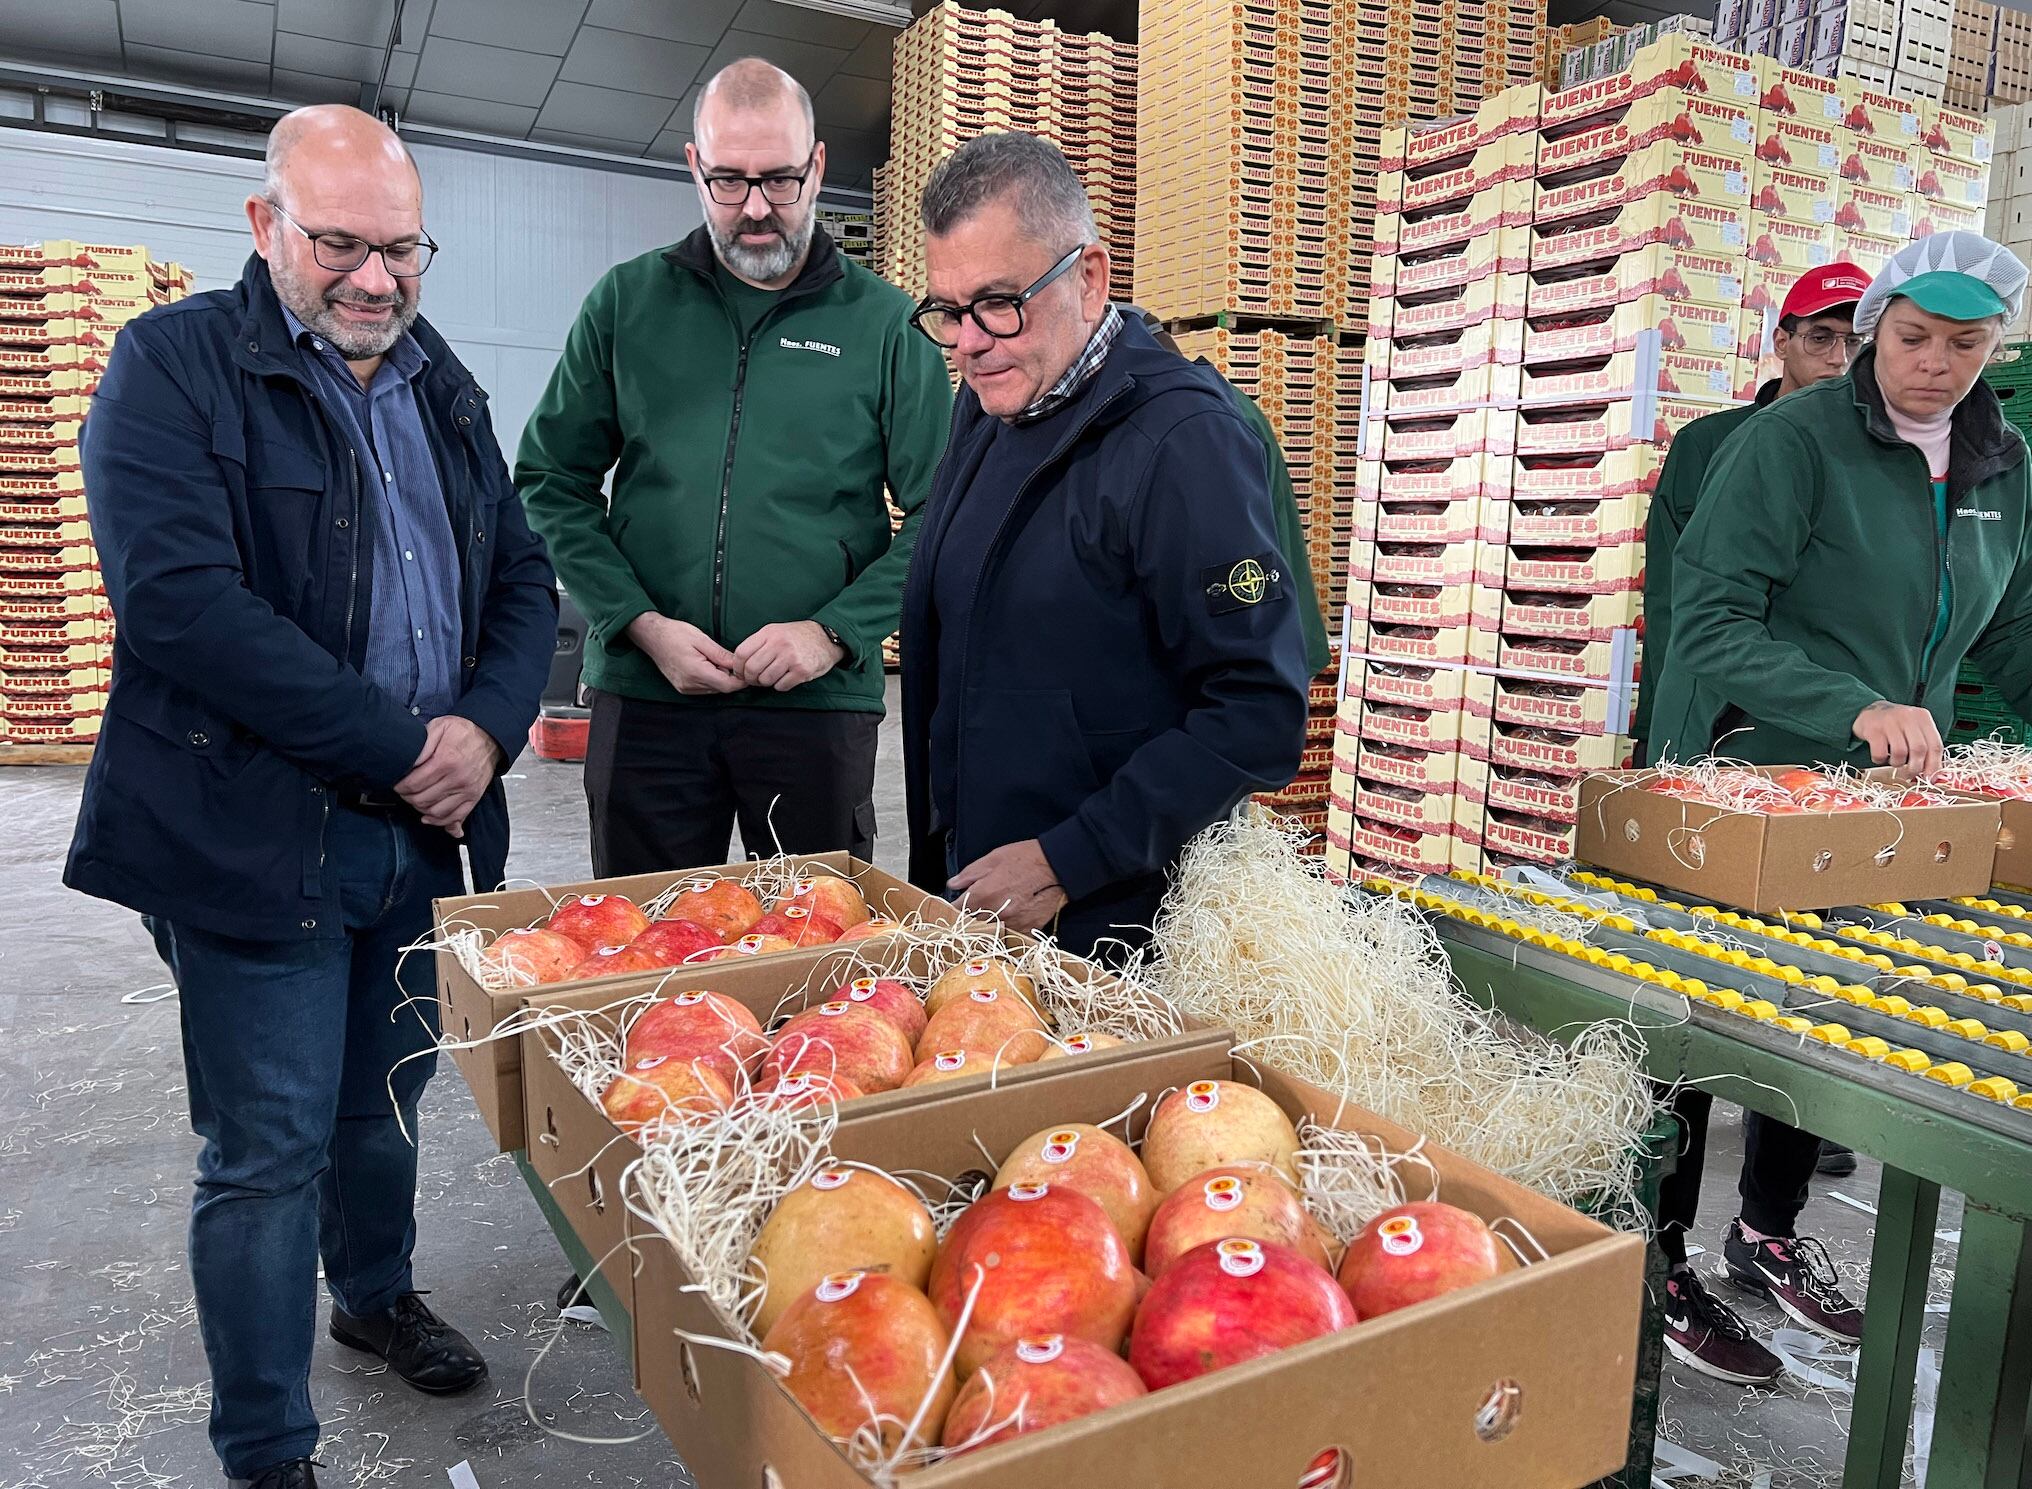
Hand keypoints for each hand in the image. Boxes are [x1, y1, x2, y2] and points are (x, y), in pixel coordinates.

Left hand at [396, 716, 502, 836]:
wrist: (490, 737)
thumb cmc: (464, 732)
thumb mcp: (439, 727)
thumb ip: (422, 744)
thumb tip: (408, 762)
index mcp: (446, 760)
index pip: (414, 784)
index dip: (400, 786)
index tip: (397, 784)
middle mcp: (457, 778)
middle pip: (422, 800)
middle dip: (408, 798)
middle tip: (404, 792)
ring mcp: (467, 790)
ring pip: (436, 812)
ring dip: (421, 809)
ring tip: (416, 800)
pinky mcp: (474, 797)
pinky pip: (455, 817)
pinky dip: (440, 821)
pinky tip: (430, 816)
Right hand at [627, 613, 744, 694]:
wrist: (652, 637)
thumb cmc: (675, 633)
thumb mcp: (702, 639)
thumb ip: (721, 655)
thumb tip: (739, 664)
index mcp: (696, 672)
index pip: (727, 686)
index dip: (740, 680)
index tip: (746, 669)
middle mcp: (690, 685)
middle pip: (721, 688)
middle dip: (730, 676)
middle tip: (728, 659)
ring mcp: (685, 688)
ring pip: (713, 689)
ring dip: (720, 677)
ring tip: (713, 659)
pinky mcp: (682, 688)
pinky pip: (704, 689)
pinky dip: (710, 679)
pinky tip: (705, 665)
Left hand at [734, 620, 844, 691]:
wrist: (826, 638)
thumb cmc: (798, 637)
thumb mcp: (776, 631)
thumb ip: (759, 643)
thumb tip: (740, 663)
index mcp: (769, 633)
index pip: (742, 653)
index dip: (738, 667)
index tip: (741, 672)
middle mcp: (779, 644)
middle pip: (752, 668)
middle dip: (750, 679)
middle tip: (755, 680)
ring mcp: (791, 658)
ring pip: (765, 679)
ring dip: (766, 683)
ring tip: (772, 678)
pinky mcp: (802, 671)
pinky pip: (781, 686)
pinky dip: (780, 686)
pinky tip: (786, 678)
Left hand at [950, 839, 1068, 933]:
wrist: (1057, 865)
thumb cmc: (1025, 858)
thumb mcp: (993, 858)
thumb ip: (969, 873)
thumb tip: (953, 884)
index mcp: (982, 894)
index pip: (957, 910)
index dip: (954, 907)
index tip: (956, 905)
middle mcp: (995, 913)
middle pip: (971, 924)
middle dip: (969, 917)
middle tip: (975, 908)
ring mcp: (1012, 924)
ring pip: (990, 931)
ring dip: (988, 925)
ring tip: (995, 913)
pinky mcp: (1027, 929)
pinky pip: (1010, 935)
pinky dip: (1007, 930)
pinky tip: (1010, 919)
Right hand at [1852, 700, 1942, 778]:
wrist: (1869, 710)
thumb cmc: (1896, 725)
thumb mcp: (1914, 729)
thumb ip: (1925, 746)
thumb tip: (1933, 774)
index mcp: (1922, 718)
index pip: (1935, 745)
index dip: (1934, 765)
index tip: (1930, 779)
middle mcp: (1908, 717)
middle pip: (1919, 749)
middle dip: (1915, 767)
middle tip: (1910, 774)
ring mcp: (1889, 722)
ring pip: (1900, 752)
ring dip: (1897, 763)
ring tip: (1894, 760)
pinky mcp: (1873, 730)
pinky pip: (1880, 753)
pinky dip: (1880, 760)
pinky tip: (1880, 756)